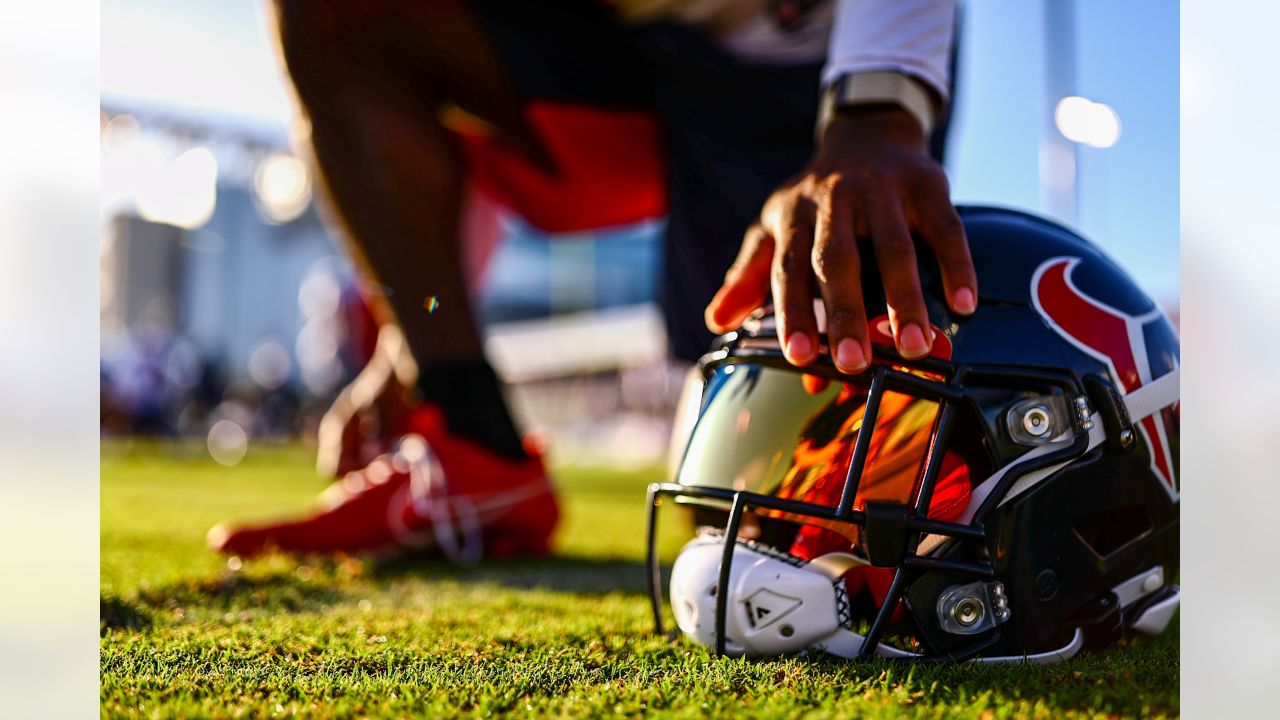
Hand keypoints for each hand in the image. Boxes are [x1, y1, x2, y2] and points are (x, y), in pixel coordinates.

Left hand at [704, 106, 976, 372]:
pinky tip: (962, 304)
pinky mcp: (927, 184)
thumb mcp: (773, 228)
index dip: (793, 313)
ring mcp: (883, 190)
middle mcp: (835, 200)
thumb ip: (750, 276)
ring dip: (904, 300)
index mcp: (794, 216)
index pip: (789, 270)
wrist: (866, 132)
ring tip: (915, 347)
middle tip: (855, 363)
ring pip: (895, 248)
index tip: (799, 357)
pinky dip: (956, 266)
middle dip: (845, 314)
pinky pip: (946, 228)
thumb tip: (716, 319)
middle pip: (838, 261)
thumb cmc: (816, 199)